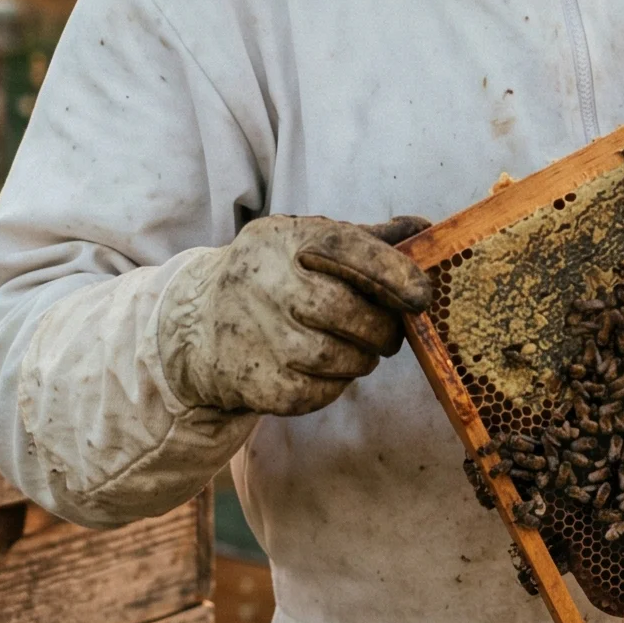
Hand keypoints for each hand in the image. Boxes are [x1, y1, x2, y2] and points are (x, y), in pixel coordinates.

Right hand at [157, 213, 431, 416]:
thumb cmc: (272, 277)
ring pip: (332, 358)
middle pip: (340, 310)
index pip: (343, 246)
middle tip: (391, 334)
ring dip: (361, 359)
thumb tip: (428, 229)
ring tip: (360, 350)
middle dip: (381, 328)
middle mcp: (264, 283)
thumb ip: (368, 239)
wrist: (194, 322)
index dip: (390, 270)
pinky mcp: (252, 381)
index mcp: (284, 240)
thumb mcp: (306, 242)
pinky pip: (314, 392)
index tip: (423, 295)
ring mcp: (254, 334)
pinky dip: (335, 385)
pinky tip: (329, 370)